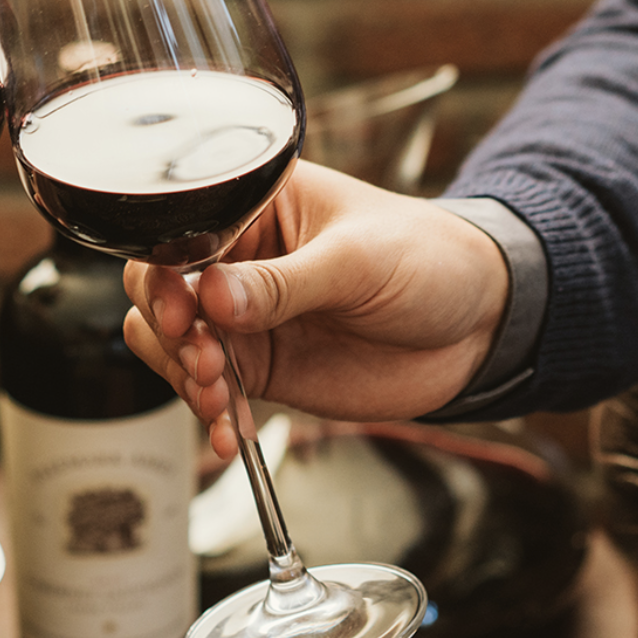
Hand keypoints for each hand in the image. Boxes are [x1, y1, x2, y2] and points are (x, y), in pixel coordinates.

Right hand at [123, 161, 508, 459]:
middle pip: (158, 289)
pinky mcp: (259, 366)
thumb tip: (214, 296)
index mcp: (254, 206)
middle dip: (169, 332)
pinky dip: (211, 413)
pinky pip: (209, 389)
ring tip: (219, 398)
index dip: (166, 275)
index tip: (184, 313)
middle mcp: (238, 258)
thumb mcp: (358, 261)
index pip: (179, 232)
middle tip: (206, 361)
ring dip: (181, 376)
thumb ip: (284, 283)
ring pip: (170, 344)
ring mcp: (244, 316)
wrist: (479, 326)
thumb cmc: (428, 260)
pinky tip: (232, 432)